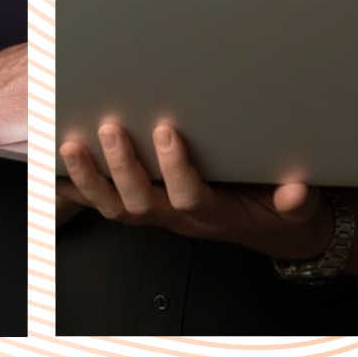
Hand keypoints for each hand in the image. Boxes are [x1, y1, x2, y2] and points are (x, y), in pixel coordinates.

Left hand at [57, 122, 332, 260]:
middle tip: (111, 128)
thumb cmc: (275, 210)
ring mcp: (159, 214)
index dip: (175, 169)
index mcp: (213, 214)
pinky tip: (62, 164)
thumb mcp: (295, 208)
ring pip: (116, 207)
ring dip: (90, 178)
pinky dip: (81, 185)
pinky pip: (107, 202)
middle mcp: (179, 217)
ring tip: (71, 144)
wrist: (269, 228)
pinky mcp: (147, 206)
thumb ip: (294, 200)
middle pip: (141, 203)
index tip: (167, 131)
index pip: (189, 197)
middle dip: (122, 167)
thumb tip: (296, 192)